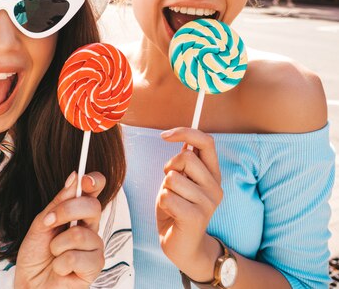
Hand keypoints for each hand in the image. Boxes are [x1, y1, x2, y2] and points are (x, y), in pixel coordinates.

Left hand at [14, 172, 105, 288]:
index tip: (84, 179)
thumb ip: (57, 203)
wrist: (31, 284)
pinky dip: (60, 263)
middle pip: (92, 207)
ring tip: (54, 254)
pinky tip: (60, 269)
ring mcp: (95, 247)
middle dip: (66, 211)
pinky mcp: (95, 267)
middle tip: (48, 222)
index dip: (94, 181)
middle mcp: (90, 227)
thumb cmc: (36, 255)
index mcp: (78, 213)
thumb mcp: (41, 223)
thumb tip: (74, 177)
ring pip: (80, 234)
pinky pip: (76, 257)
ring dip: (57, 245)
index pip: (94, 191)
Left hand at [156, 128, 222, 281]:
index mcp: (213, 174)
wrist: (183, 246)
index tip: (164, 136)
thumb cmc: (177, 209)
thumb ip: (185, 162)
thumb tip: (181, 140)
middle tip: (171, 186)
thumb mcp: (181, 180)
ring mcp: (208, 203)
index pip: (206, 142)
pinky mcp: (196, 217)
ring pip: (172, 179)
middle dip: (169, 168)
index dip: (185, 132)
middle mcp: (215, 186)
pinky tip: (171, 214)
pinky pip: (166, 196)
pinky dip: (162, 202)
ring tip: (173, 203)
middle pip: (185, 158)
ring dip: (164, 189)